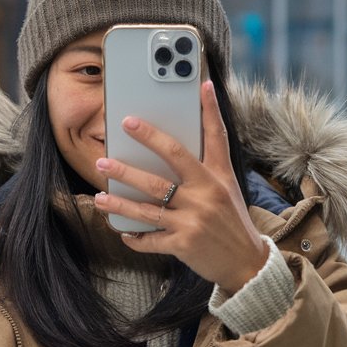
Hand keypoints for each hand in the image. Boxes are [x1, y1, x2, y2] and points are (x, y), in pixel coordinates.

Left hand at [93, 80, 267, 294]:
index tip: (201, 84)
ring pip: (148, 207)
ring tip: (100, 195)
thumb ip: (207, 167)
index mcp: (218, 176)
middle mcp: (207, 193)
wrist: (246, 262)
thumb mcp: (227, 189)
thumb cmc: (231, 222)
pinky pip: (151, 239)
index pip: (216, 135)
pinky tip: (122, 231)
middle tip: (105, 153)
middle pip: (163, 170)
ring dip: (120, 201)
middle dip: (131, 162)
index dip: (209, 109)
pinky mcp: (185, 243)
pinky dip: (135, 237)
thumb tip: (183, 147)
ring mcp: (194, 219)